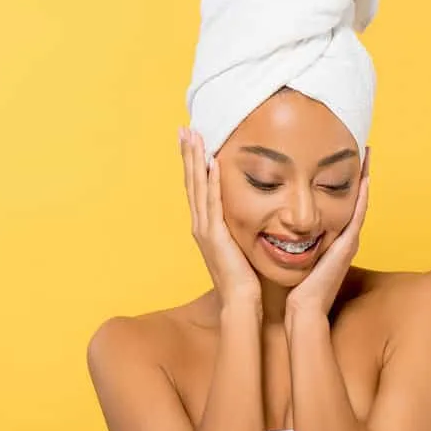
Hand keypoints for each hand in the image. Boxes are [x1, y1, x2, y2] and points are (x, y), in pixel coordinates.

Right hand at [180, 127, 261, 307]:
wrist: (241, 301)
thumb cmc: (244, 278)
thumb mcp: (238, 246)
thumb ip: (237, 229)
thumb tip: (245, 215)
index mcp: (205, 226)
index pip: (197, 188)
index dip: (193, 163)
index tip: (192, 140)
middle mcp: (200, 225)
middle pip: (191, 182)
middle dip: (188, 154)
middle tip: (185, 128)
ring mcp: (205, 230)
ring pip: (197, 187)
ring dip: (195, 160)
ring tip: (193, 136)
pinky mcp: (216, 235)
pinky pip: (212, 203)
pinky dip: (210, 182)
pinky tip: (211, 163)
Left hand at [285, 147, 370, 319]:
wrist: (302, 308)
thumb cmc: (295, 285)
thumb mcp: (293, 254)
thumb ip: (290, 239)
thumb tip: (274, 222)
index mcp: (332, 238)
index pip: (338, 203)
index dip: (342, 180)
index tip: (342, 158)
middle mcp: (344, 237)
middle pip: (354, 199)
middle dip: (358, 174)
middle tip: (361, 147)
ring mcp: (349, 241)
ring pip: (360, 202)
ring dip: (365, 178)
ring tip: (366, 154)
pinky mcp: (347, 245)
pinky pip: (358, 215)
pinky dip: (363, 196)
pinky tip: (365, 177)